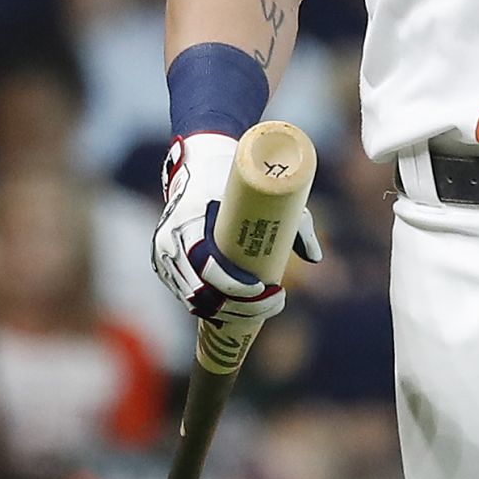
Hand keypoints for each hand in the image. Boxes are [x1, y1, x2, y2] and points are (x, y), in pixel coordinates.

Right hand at [151, 133, 318, 353]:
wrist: (196, 165)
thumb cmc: (233, 178)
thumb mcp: (264, 191)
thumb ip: (293, 220)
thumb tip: (315, 257)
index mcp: (188, 220)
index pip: (206, 264)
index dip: (234, 284)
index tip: (263, 288)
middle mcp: (168, 243)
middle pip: (201, 293)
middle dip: (239, 307)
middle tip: (275, 302)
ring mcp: (163, 257)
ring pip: (194, 301)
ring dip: (227, 314)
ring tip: (263, 308)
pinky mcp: (165, 266)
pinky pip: (186, 297)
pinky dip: (211, 310)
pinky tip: (235, 313)